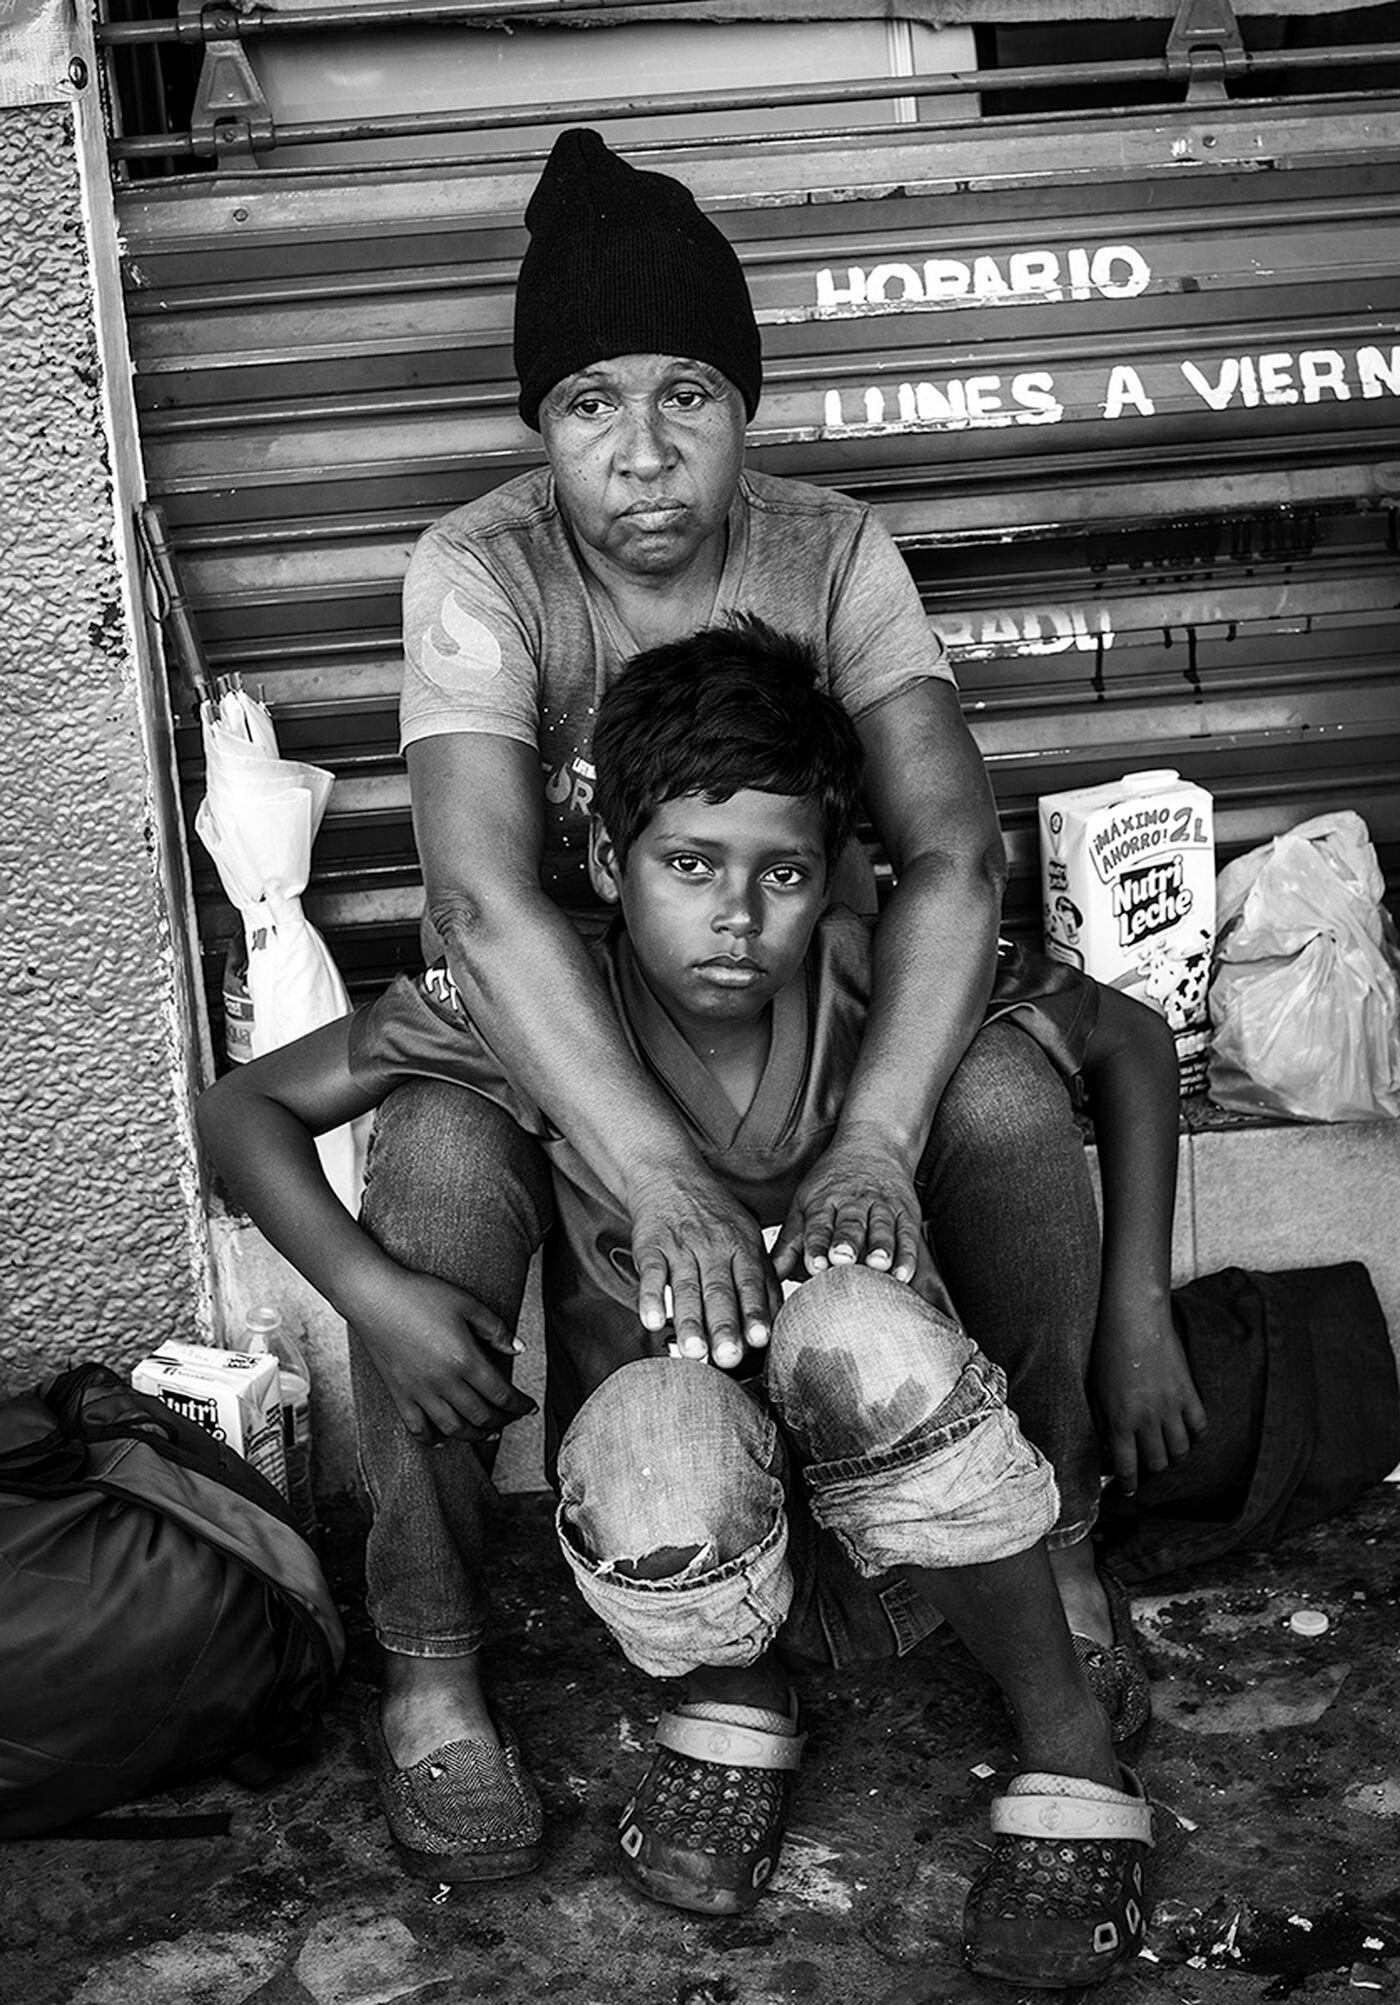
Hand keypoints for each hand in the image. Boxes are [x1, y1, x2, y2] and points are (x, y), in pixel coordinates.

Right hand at [352, 1266, 535, 1444]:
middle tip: (512, 1418)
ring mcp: (420, 1392)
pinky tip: (443, 1440)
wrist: (375, 1297)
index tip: (529, 1407)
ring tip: (487, 1432)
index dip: (520, 1405)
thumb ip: (496, 1329)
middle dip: (503, 1421)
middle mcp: (444, 1382)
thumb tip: (519, 1348)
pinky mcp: (399, 1394)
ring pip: (453, 1428)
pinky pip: (417, 1428)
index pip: (501, 1394)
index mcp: (465, 1359)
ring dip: (475, 1435)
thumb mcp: (467, 1304)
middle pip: (481, 1415)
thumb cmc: (421, 1294)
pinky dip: (432, 1439)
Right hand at [630, 1163, 781, 1371]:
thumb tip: (776, 1321)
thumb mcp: (747, 1236)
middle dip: (724, 1326)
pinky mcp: (651, 1246)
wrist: (669, 1176)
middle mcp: (713, 1246)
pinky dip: (651, 1298)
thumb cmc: (714, 1215)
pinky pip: (652, 1274)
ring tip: (694, 1353)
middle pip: (719, 1291)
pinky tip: (652, 1322)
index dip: (755, 1312)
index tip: (760, 1340)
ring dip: (690, 1322)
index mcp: (741, 1246)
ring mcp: (680, 1246)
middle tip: (729, 1358)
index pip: (751, 1283)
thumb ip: (761, 1277)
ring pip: (686, 1288)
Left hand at [771, 1123, 923, 1286]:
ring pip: (882, 1228)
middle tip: (842, 1260)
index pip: (818, 1224)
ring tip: (878, 1265)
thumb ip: (789, 1242)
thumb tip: (771, 1274)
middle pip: (850, 1224)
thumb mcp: (805, 1204)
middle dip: (846, 1242)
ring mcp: (882, 1206)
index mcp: (824, 1201)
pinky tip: (903, 1274)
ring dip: (881, 1248)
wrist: (875, 1144)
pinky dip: (907, 1255)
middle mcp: (854, 1203)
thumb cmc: (833, 1182)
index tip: (814, 1265)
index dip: (816, 1244)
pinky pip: (908, 1235)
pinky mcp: (906, 1212)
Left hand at [1092, 1298, 1206, 1496]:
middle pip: (1157, 1464)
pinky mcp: (1189, 1392)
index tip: (1127, 1489)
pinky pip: (1200, 1426)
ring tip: (1164, 1451)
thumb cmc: (1105, 1350)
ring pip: (1181, 1451)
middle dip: (1150, 1470)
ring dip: (1172, 1456)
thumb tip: (1109, 1446)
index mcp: (1120, 1420)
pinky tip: (1184, 1432)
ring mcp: (1172, 1406)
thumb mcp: (1095, 1389)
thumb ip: (1103, 1420)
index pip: (1126, 1467)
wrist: (1133, 1317)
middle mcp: (1148, 1419)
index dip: (1127, 1483)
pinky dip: (1194, 1435)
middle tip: (1145, 1466)